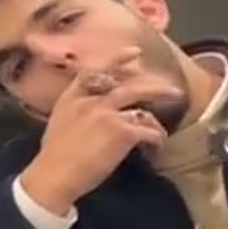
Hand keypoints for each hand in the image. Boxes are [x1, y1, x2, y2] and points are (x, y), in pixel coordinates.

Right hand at [20, 50, 178, 212]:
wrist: (54, 175)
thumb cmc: (54, 157)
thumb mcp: (59, 123)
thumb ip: (77, 111)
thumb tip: (91, 112)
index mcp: (72, 97)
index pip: (96, 70)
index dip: (118, 59)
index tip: (135, 52)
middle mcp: (91, 100)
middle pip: (130, 86)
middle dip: (155, 87)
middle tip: (173, 90)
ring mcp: (107, 114)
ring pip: (143, 109)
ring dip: (158, 120)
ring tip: (166, 129)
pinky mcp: (121, 132)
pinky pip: (148, 131)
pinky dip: (156, 139)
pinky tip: (157, 147)